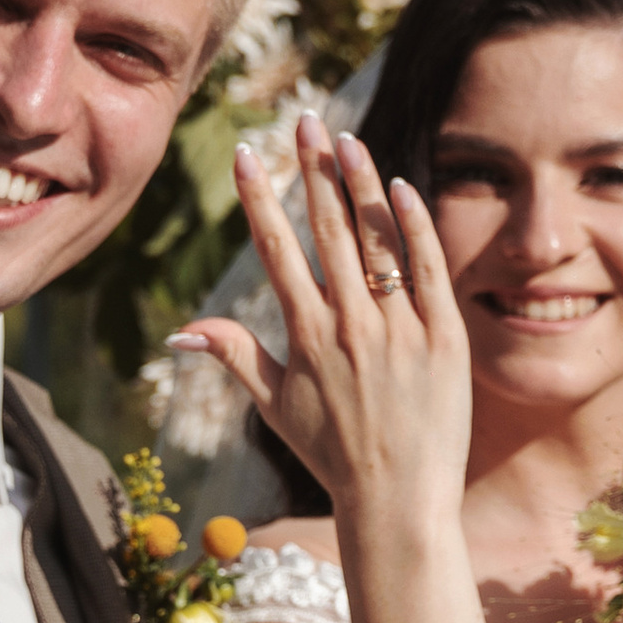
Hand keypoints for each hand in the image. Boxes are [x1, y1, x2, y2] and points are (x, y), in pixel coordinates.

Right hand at [168, 118, 473, 533]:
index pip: (277, 253)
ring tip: (346, 139)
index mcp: (307, 339)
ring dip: (360, 185)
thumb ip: (233, 356)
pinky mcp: (445, 339)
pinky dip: (413, 226)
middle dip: (313, 171)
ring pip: (377, 242)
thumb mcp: (275, 406)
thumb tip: (178, 329)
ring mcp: (401, 331)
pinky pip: (429, 269)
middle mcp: (352, 328)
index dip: (259, 201)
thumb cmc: (333, 455)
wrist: (400, 501)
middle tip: (304, 121)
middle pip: (328, 232)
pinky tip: (399, 186)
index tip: (247, 156)